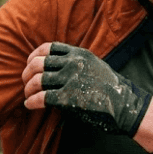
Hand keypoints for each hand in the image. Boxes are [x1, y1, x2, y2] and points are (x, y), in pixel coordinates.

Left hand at [22, 42, 151, 134]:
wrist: (126, 105)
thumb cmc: (111, 88)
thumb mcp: (95, 65)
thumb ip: (77, 62)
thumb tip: (55, 66)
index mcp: (79, 54)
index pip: (48, 48)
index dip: (33, 56)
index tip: (29, 64)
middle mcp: (73, 63)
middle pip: (37, 63)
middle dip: (27, 73)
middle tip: (25, 82)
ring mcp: (71, 80)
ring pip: (37, 80)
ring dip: (28, 89)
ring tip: (28, 95)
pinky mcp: (69, 98)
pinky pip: (42, 97)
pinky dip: (32, 101)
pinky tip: (30, 105)